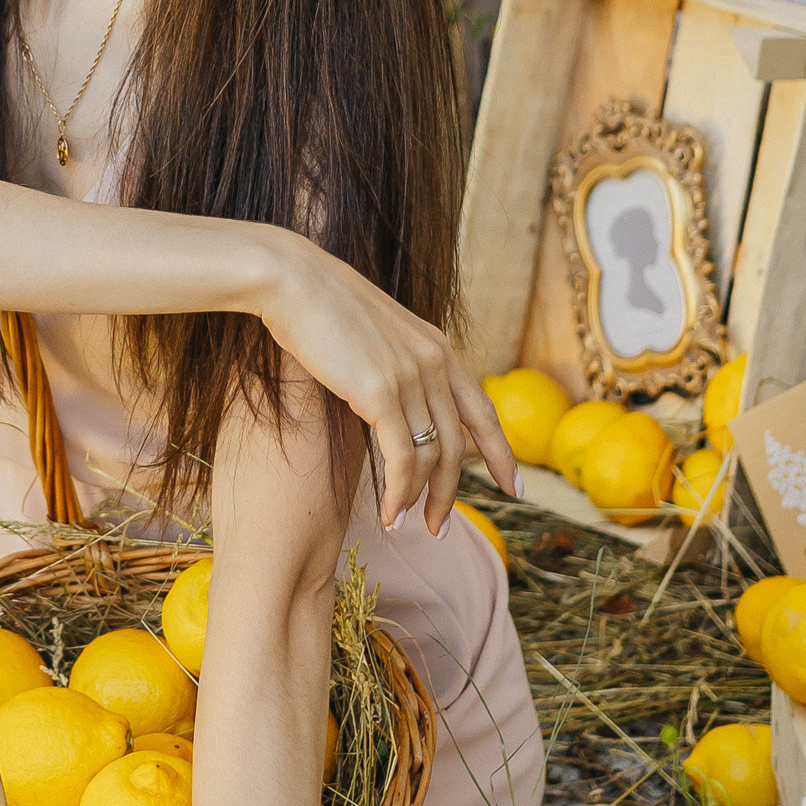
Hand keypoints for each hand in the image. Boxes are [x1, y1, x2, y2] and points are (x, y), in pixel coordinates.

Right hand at [256, 233, 518, 532]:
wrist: (291, 279)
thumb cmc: (317, 304)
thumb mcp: (372, 332)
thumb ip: (393, 362)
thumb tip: (390, 398)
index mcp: (436, 346)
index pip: (481, 410)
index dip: (501, 454)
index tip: (515, 489)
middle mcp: (434, 361)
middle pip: (459, 444)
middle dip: (452, 491)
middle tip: (442, 526)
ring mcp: (411, 376)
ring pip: (432, 457)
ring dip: (421, 499)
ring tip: (406, 525)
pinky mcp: (381, 393)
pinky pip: (402, 459)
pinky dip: (399, 493)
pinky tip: (390, 515)